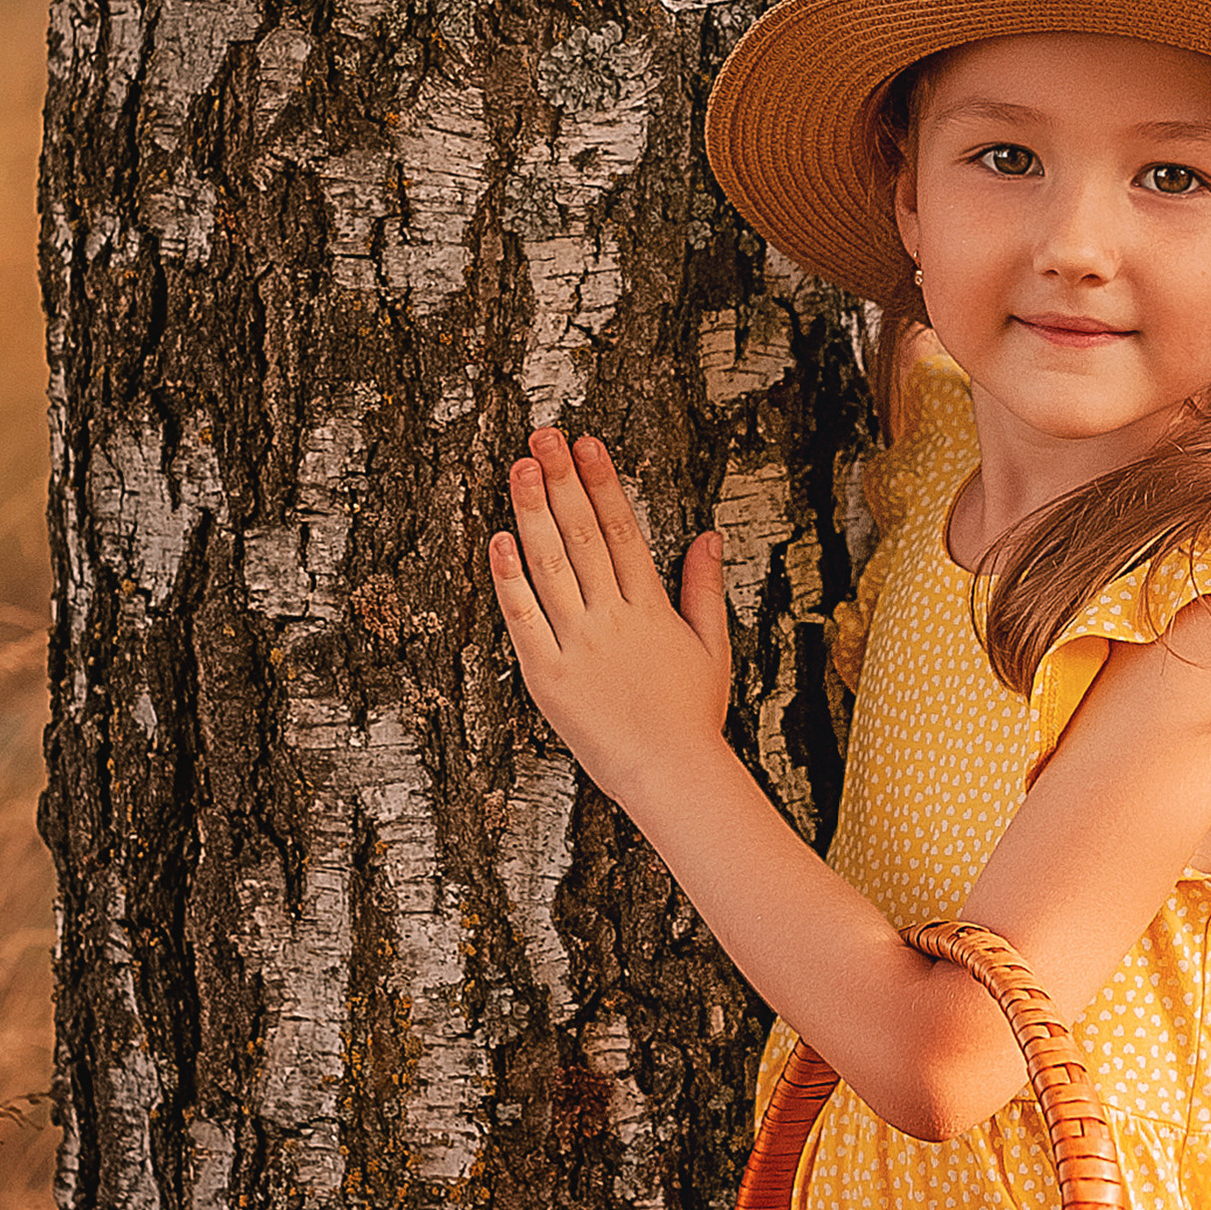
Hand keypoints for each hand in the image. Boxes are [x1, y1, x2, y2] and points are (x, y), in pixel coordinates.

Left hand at [489, 426, 732, 815]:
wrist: (670, 774)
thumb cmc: (692, 716)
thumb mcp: (712, 647)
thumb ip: (704, 588)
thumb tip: (708, 536)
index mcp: (651, 608)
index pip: (623, 529)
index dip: (603, 482)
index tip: (587, 444)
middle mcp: (612, 618)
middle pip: (583, 534)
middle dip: (561, 480)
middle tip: (543, 435)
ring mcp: (577, 644)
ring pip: (551, 565)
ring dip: (532, 512)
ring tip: (519, 467)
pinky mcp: (546, 675)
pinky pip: (523, 619)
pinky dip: (509, 580)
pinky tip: (498, 540)